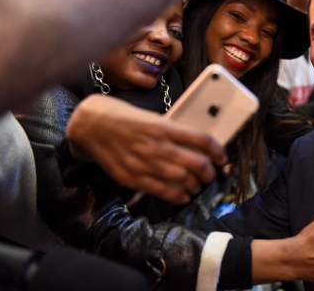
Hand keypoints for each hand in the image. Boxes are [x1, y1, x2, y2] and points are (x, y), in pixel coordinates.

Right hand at [66, 95, 226, 203]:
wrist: (91, 124)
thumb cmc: (123, 117)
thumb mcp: (151, 117)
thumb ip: (172, 131)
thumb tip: (195, 145)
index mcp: (164, 126)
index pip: (201, 139)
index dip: (217, 150)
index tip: (222, 157)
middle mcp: (157, 145)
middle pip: (196, 163)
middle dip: (209, 172)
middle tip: (211, 174)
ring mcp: (144, 163)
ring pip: (182, 180)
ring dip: (196, 185)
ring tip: (198, 185)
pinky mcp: (132, 177)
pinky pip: (161, 191)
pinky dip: (178, 196)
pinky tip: (184, 196)